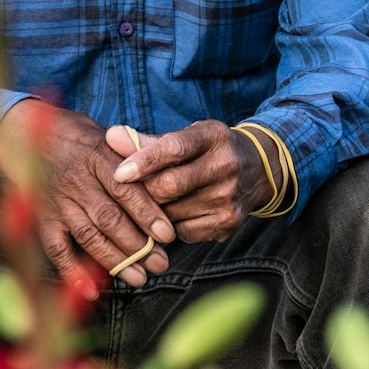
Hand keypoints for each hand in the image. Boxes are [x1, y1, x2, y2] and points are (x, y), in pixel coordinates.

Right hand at [0, 102, 174, 291]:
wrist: (25, 134)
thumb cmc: (77, 137)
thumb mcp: (105, 135)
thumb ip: (131, 155)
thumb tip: (165, 175)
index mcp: (97, 156)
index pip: (126, 190)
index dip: (147, 213)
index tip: (167, 234)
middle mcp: (76, 180)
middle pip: (109, 218)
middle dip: (138, 245)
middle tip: (161, 263)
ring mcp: (57, 201)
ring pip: (88, 236)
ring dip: (116, 261)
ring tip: (140, 278)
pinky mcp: (42, 219)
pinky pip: (56, 249)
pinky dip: (73, 272)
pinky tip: (92, 290)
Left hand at [106, 120, 274, 244]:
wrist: (258, 169)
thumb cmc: (208, 150)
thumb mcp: (186, 138)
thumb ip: (146, 141)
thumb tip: (110, 136)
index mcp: (212, 137)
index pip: (173, 148)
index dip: (143, 161)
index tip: (118, 173)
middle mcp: (225, 165)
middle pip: (170, 186)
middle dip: (144, 192)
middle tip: (130, 193)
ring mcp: (229, 197)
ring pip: (173, 213)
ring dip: (156, 211)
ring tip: (155, 202)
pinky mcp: (229, 223)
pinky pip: (184, 232)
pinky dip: (173, 226)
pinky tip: (177, 213)